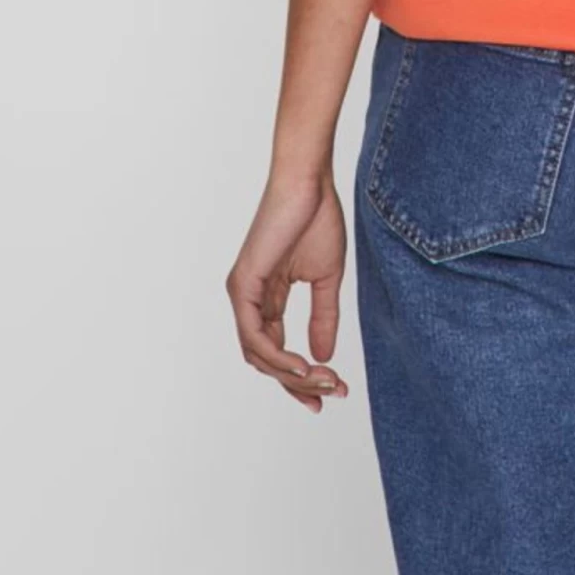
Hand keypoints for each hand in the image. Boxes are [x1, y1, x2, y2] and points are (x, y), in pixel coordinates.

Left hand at [227, 172, 348, 409]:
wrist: (309, 181)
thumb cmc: (317, 217)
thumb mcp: (327, 278)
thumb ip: (323, 317)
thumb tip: (324, 357)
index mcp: (267, 297)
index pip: (276, 350)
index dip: (300, 376)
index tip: (330, 391)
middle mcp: (249, 300)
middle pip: (266, 360)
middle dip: (298, 383)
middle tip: (332, 392)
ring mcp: (242, 293)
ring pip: (258, 354)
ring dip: (291, 375)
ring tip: (323, 381)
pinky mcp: (243, 285)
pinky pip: (255, 335)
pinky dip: (278, 357)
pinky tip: (302, 367)